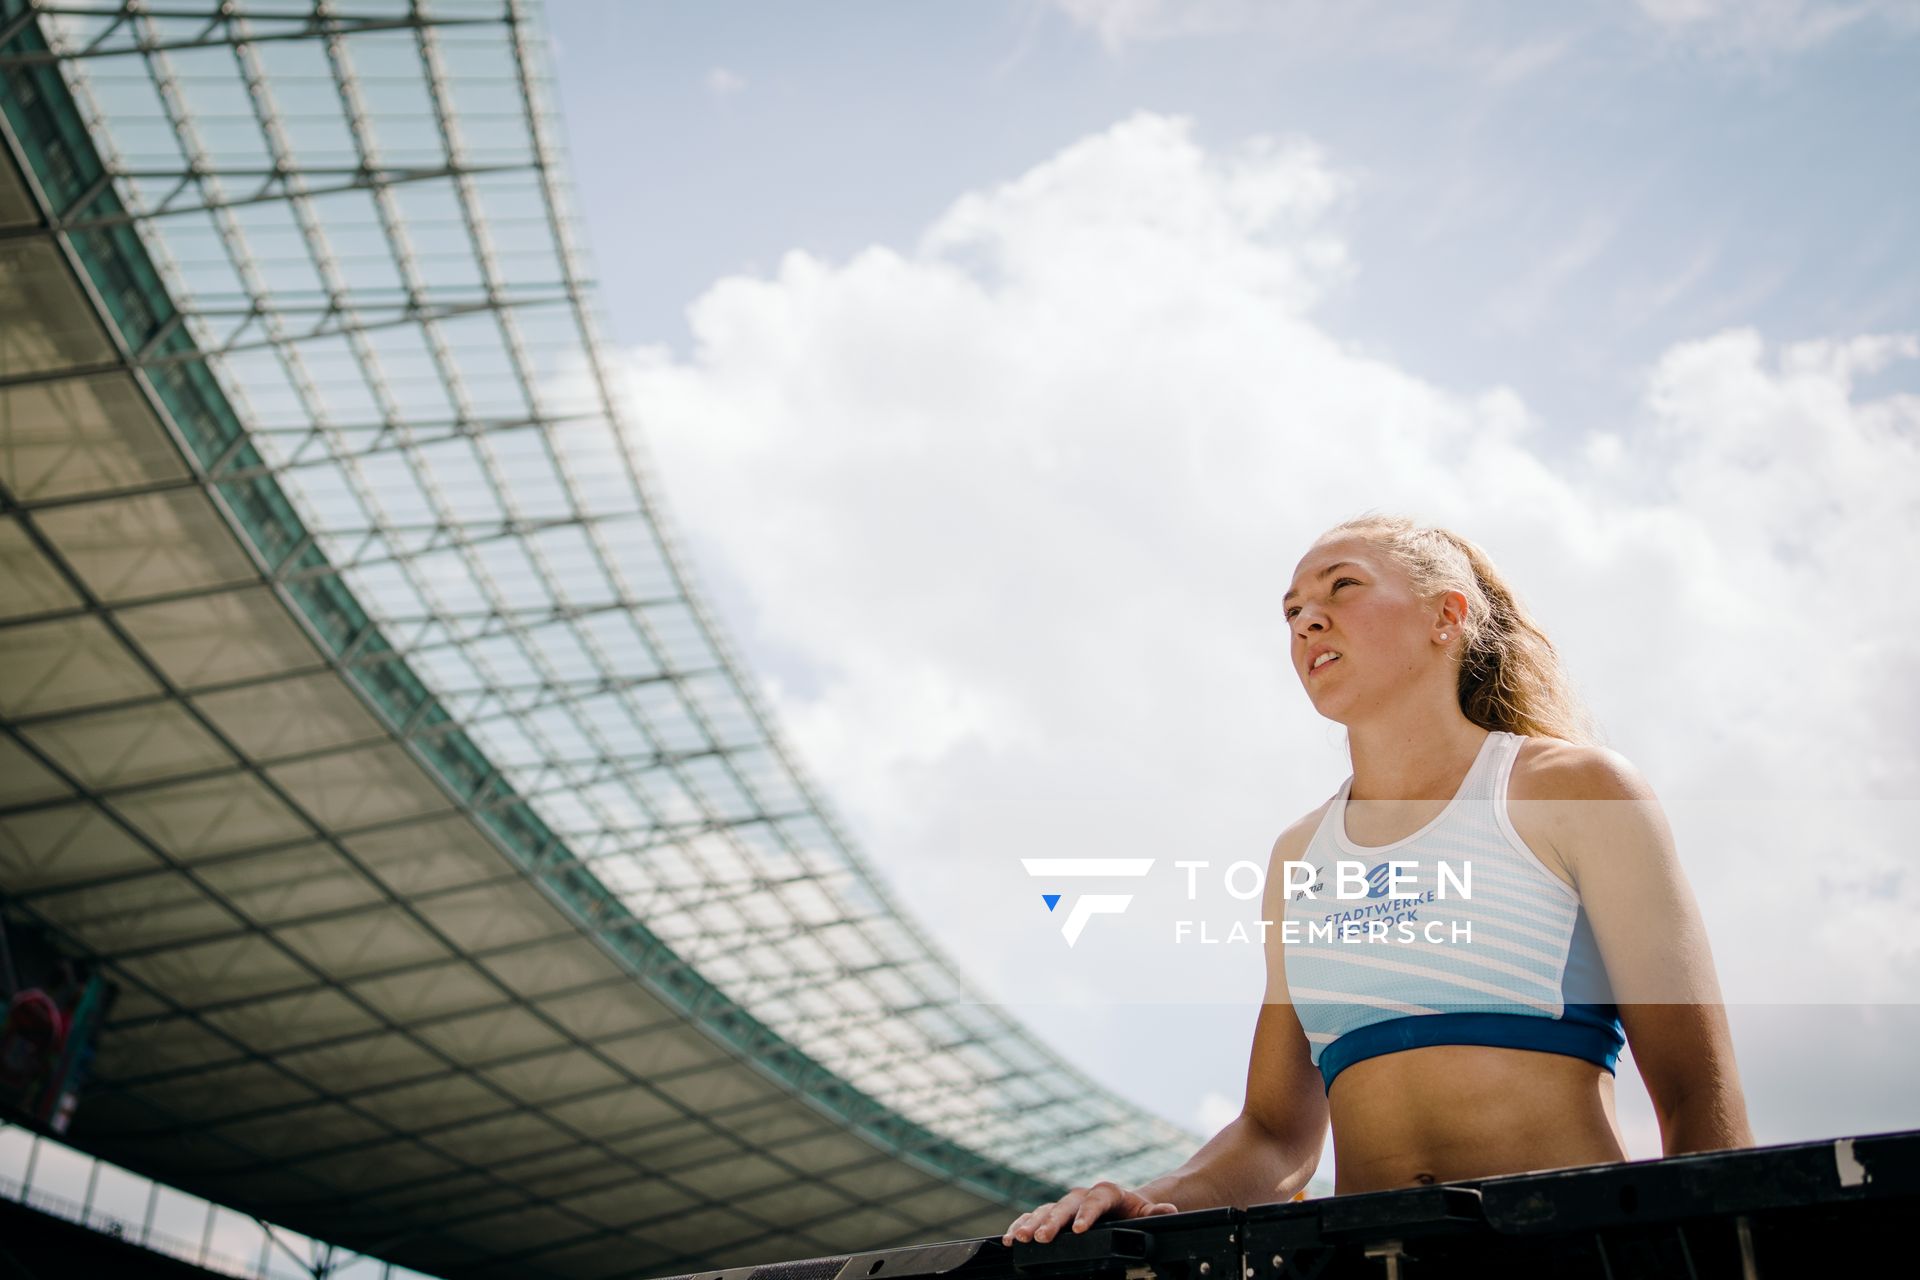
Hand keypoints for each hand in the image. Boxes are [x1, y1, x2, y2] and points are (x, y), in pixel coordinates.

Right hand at [1001, 1181, 1178, 1244]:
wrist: (1124, 1205)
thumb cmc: (1135, 1210)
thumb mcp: (1148, 1212)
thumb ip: (1156, 1212)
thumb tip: (1168, 1210)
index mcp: (1106, 1192)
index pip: (1096, 1200)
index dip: (1087, 1215)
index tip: (1078, 1230)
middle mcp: (1083, 1195)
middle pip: (1066, 1206)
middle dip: (1052, 1222)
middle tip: (1040, 1238)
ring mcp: (1066, 1204)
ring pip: (1046, 1211)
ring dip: (1031, 1224)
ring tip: (1018, 1239)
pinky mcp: (1054, 1214)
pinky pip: (1034, 1217)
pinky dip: (1021, 1225)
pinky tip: (1009, 1238)